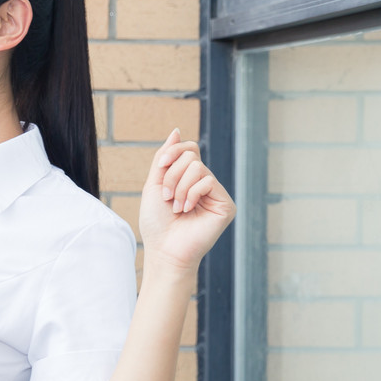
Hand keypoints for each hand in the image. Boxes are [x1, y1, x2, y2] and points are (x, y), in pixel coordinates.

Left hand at [139, 130, 233, 273]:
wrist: (164, 249)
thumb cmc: (157, 222)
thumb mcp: (154, 185)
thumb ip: (164, 158)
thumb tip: (176, 131)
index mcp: (188, 179)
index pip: (189, 149)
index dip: (173, 152)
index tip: (159, 166)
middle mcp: (204, 184)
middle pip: (190, 156)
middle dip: (171, 176)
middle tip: (167, 198)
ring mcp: (216, 194)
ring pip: (198, 167)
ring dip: (179, 188)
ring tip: (177, 208)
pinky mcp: (226, 204)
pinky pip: (208, 181)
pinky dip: (191, 194)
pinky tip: (188, 210)